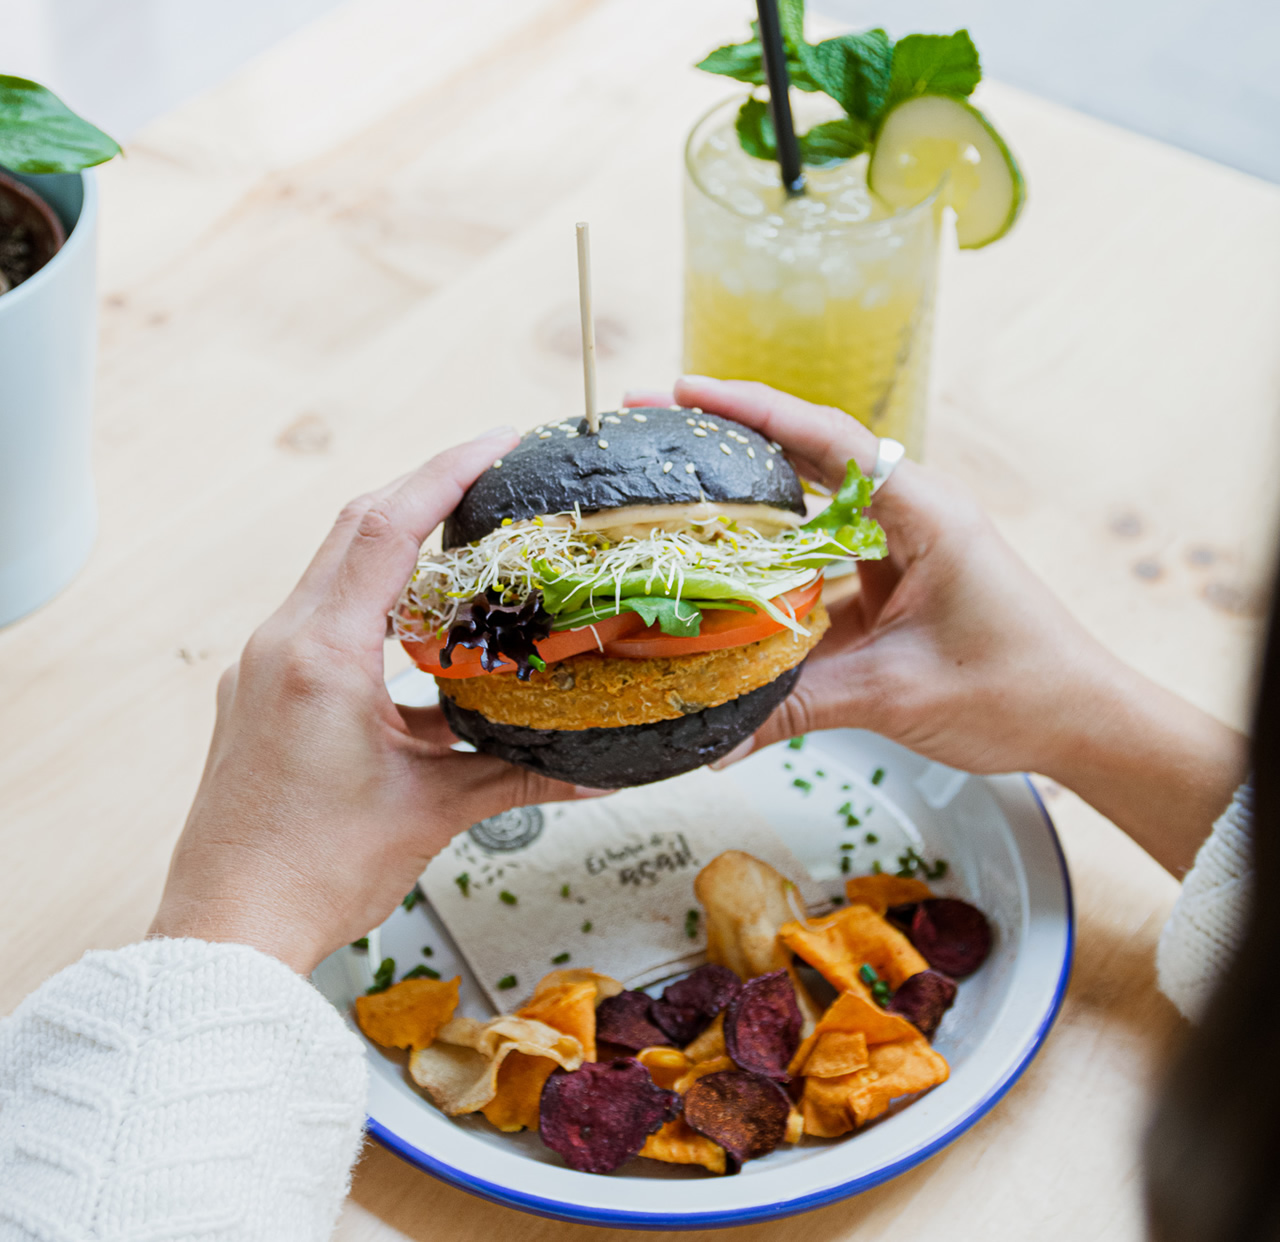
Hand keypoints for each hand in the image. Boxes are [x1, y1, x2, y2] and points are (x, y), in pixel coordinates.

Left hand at [150, 429, 591, 972]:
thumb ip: (518, 777)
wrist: (228, 928)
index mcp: (322, 656)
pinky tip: (423, 633)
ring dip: (399, 545)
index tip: (498, 443)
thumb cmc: (311, 872)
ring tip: (466, 542)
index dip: (446, 472)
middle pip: (356, 528)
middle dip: (425, 489)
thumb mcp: (432, 811)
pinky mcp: (262, 692)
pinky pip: (324, 618)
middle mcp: (282, 645)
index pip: (386, 527)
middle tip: (491, 474)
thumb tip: (593, 772)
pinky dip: (377, 604)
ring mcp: (265, 666)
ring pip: (336, 570)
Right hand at [627, 378, 1245, 874]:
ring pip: (812, 516)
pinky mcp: (896, 585)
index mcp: (926, 514)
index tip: (685, 392)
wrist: (1083, 723)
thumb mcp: (897, 695)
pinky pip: (824, 568)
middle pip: (811, 459)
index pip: (829, 440)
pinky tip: (730, 590)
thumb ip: (799, 708)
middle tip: (658, 430)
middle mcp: (913, 517)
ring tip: (677, 502)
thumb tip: (715, 739)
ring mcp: (904, 549)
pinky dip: (778, 576)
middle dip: (735, 442)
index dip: (752, 411)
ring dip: (752, 511)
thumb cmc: (1017, 692)